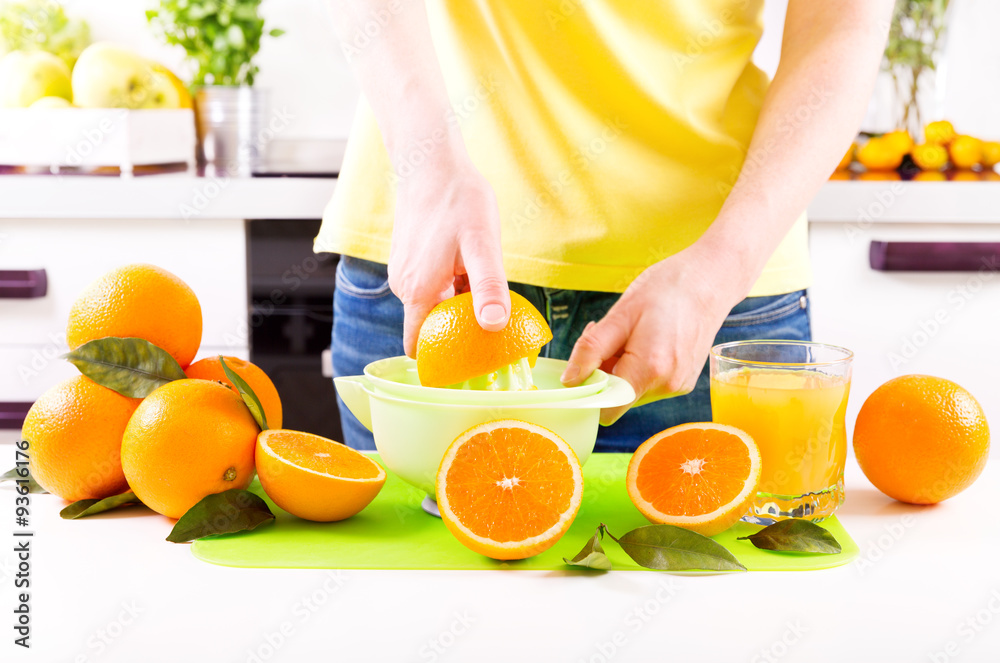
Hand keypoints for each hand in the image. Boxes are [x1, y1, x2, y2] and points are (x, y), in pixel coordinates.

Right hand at [387, 149, 510, 356]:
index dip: (438, 361)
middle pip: (431, 324)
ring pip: (433, 302)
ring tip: (481, 285)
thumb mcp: (482, 245)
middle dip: (457, 327)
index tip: (464, 368)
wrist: (430, 162)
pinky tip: (469, 267)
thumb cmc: (458, 199)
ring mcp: (403, 272)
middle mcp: (404, 286)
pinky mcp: (408, 260)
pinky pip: (430, 285)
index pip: (418, 345)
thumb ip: (488, 287)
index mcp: (419, 291)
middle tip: (491, 322)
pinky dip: (450, 285)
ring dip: (456, 302)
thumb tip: (495, 326)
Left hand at [561, 242, 747, 424]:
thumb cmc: (666, 289)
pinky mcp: (683, 382)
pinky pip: (648, 384)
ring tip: (632, 335)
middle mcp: (667, 385)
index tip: (584, 365)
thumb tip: (570, 380)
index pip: (606, 408)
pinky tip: (647, 340)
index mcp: (649, 369)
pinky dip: (638, 367)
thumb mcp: (620, 314)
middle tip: (609, 337)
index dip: (589, 391)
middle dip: (605, 373)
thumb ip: (592, 350)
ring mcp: (678, 386)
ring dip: (621, 369)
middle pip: (618, 398)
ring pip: (632, 391)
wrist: (710, 280)